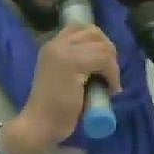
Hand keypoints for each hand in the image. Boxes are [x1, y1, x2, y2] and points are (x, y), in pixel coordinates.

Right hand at [3, 24, 122, 153]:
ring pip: (102, 46)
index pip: (81, 27)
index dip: (98, 41)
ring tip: (111, 84)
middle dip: (108, 51)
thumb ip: (77, 63)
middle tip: (110, 74)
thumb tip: (104, 56)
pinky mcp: (72, 64)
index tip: (104, 63)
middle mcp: (55, 44)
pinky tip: (111, 89)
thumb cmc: (54, 108)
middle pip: (94, 32)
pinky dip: (113, 74)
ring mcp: (63, 52)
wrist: (40, 125)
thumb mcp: (65, 77)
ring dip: (113, 65)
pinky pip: (103, 60)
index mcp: (52, 46)